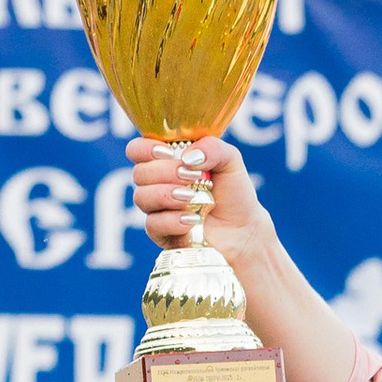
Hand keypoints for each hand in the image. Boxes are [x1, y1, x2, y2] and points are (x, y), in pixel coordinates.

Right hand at [125, 132, 281, 278]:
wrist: (245, 229)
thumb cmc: (234, 192)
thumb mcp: (230, 160)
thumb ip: (212, 147)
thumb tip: (186, 157)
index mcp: (168, 161)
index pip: (137, 150)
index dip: (145, 149)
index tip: (168, 153)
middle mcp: (157, 183)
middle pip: (139, 173)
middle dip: (165, 172)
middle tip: (192, 176)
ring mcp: (157, 209)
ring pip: (141, 198)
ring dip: (167, 194)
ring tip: (192, 197)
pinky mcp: (161, 233)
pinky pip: (152, 224)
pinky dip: (172, 220)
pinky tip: (192, 219)